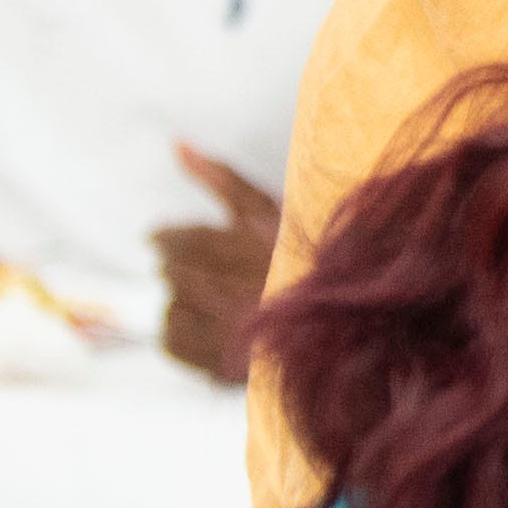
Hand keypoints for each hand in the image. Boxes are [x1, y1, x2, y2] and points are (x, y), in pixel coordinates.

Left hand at [152, 149, 281, 384]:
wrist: (340, 325)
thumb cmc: (302, 257)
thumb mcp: (267, 209)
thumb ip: (220, 178)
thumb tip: (174, 142)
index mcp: (253, 248)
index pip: (181, 240)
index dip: (170, 239)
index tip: (169, 240)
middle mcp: (242, 291)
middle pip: (173, 273)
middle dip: (182, 269)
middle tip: (206, 271)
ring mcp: (233, 333)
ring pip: (168, 310)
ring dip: (180, 302)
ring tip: (210, 299)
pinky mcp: (225, 365)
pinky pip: (172, 344)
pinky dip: (178, 332)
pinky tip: (205, 326)